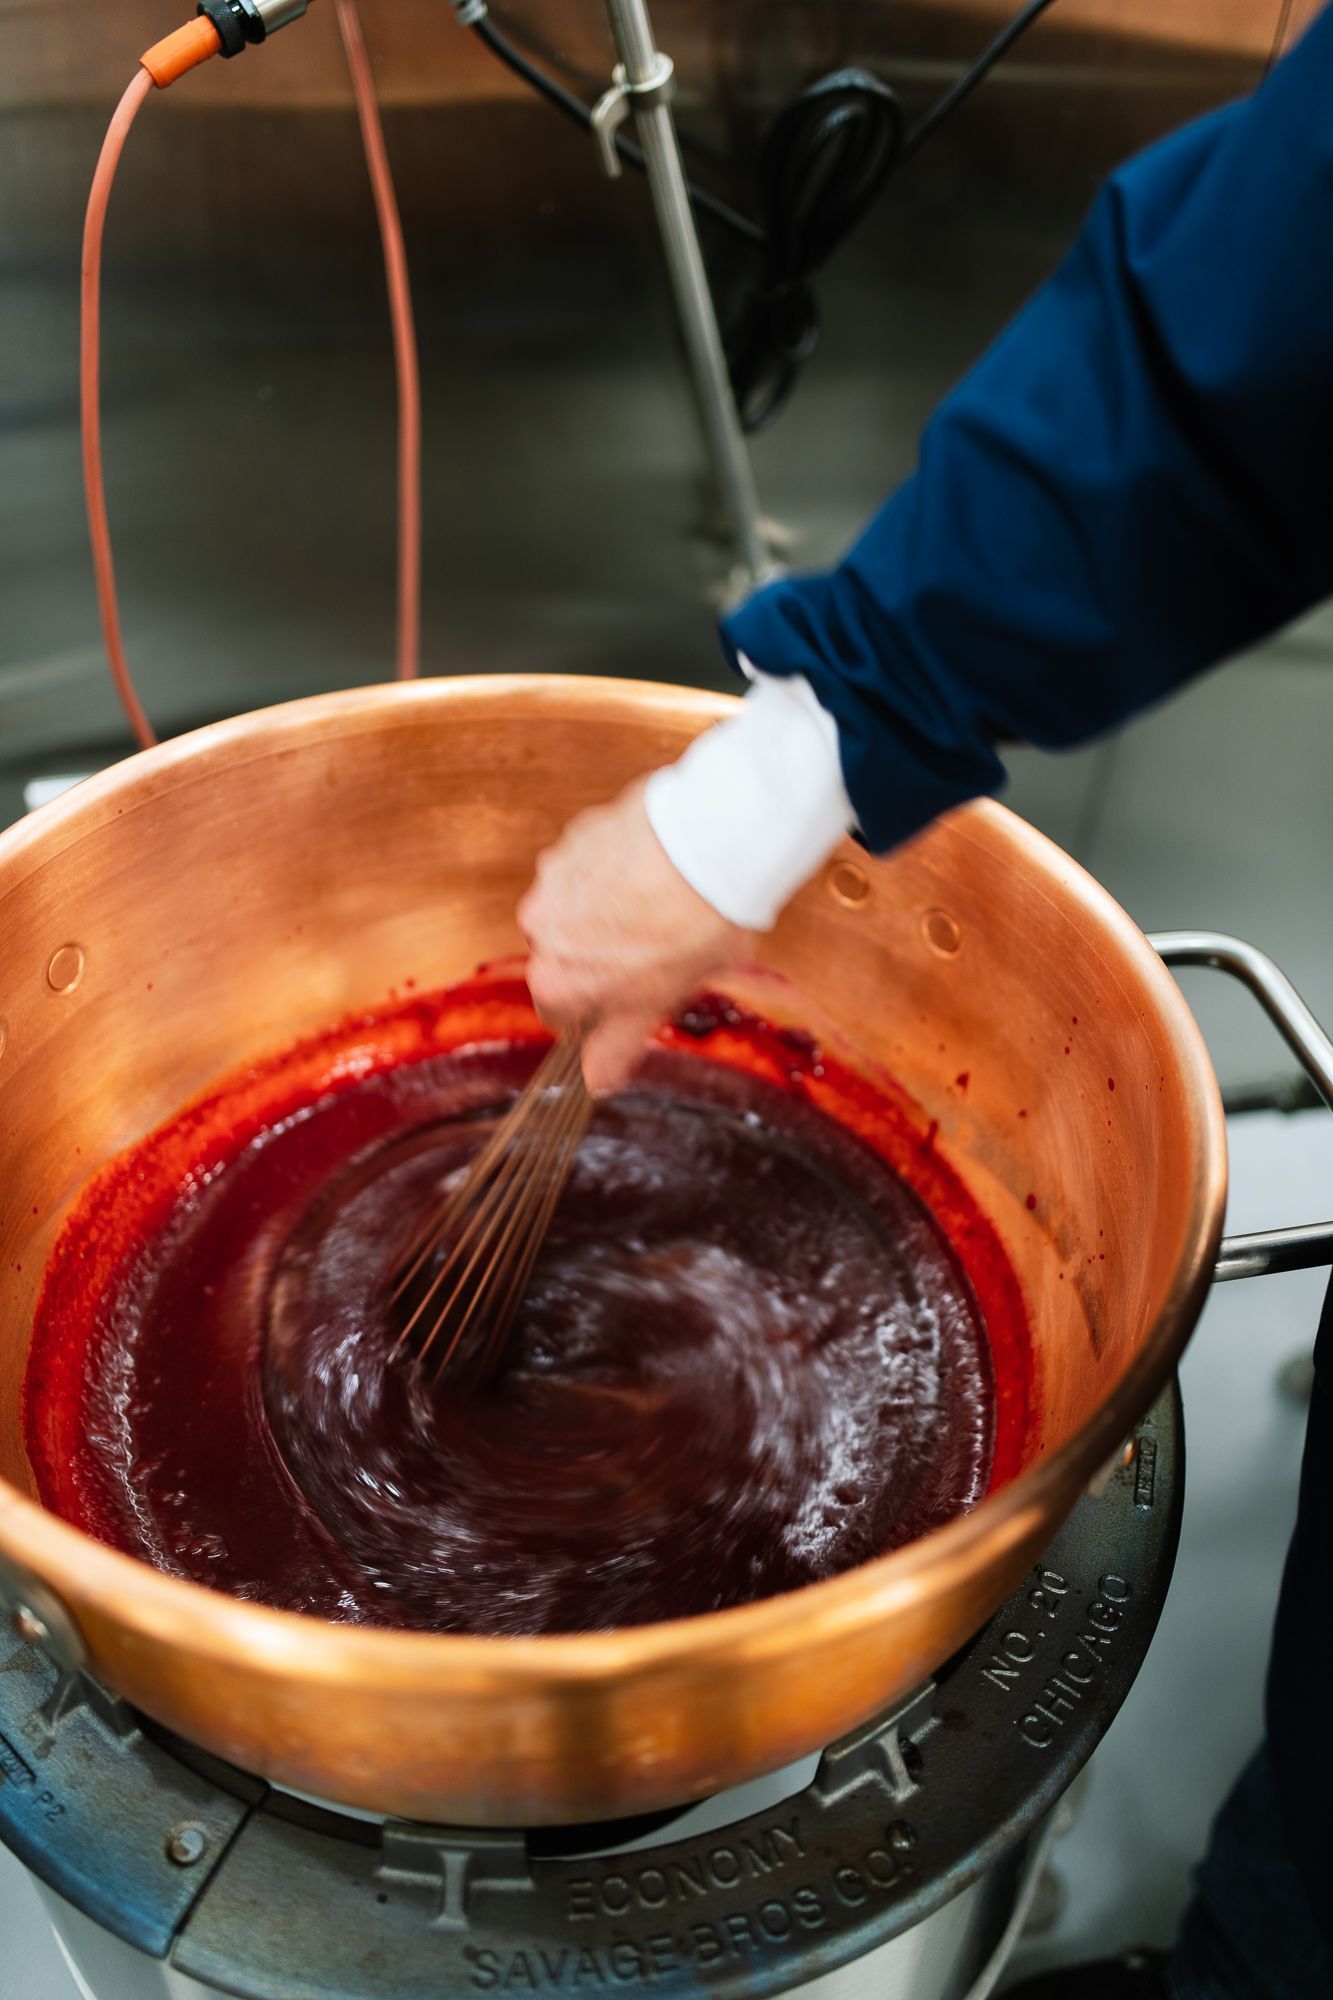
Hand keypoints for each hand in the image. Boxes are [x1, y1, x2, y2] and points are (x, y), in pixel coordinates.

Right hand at [518, 781, 750, 1092]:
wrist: (713, 846)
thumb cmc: (694, 927)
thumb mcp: (660, 1003)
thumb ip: (618, 1045)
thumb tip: (598, 1080)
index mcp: (556, 981)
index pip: (560, 1013)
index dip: (599, 1008)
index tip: (627, 999)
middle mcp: (540, 928)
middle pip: (563, 956)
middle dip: (598, 956)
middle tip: (651, 950)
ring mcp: (554, 877)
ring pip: (572, 908)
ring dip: (602, 911)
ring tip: (657, 907)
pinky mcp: (575, 837)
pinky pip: (586, 866)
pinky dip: (610, 872)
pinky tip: (652, 873)